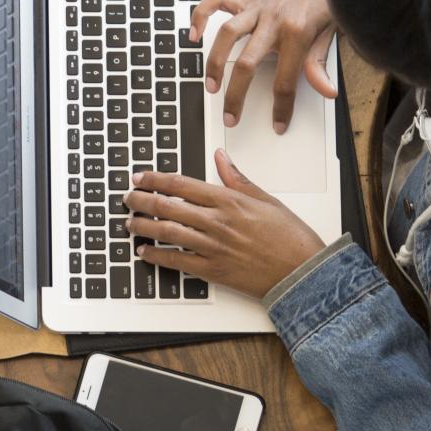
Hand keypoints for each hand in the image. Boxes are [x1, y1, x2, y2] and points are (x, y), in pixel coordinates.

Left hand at [125, 151, 328, 299]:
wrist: (302, 272)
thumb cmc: (290, 237)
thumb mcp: (266, 199)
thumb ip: (237, 179)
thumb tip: (221, 158)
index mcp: (229, 200)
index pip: (181, 184)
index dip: (155, 179)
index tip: (140, 177)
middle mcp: (217, 222)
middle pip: (167, 206)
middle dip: (141, 200)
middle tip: (127, 198)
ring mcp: (213, 247)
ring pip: (168, 232)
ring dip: (143, 226)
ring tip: (129, 222)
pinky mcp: (213, 270)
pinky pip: (177, 261)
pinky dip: (157, 256)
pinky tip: (145, 252)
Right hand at [188, 0, 337, 132]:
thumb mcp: (333, 30)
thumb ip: (321, 62)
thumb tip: (326, 91)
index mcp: (297, 32)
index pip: (285, 80)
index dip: (281, 107)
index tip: (278, 123)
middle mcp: (272, 20)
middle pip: (247, 65)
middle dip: (236, 96)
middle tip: (231, 117)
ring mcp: (257, 6)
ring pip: (227, 36)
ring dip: (214, 62)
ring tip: (211, 85)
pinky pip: (217, 2)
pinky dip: (201, 16)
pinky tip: (194, 34)